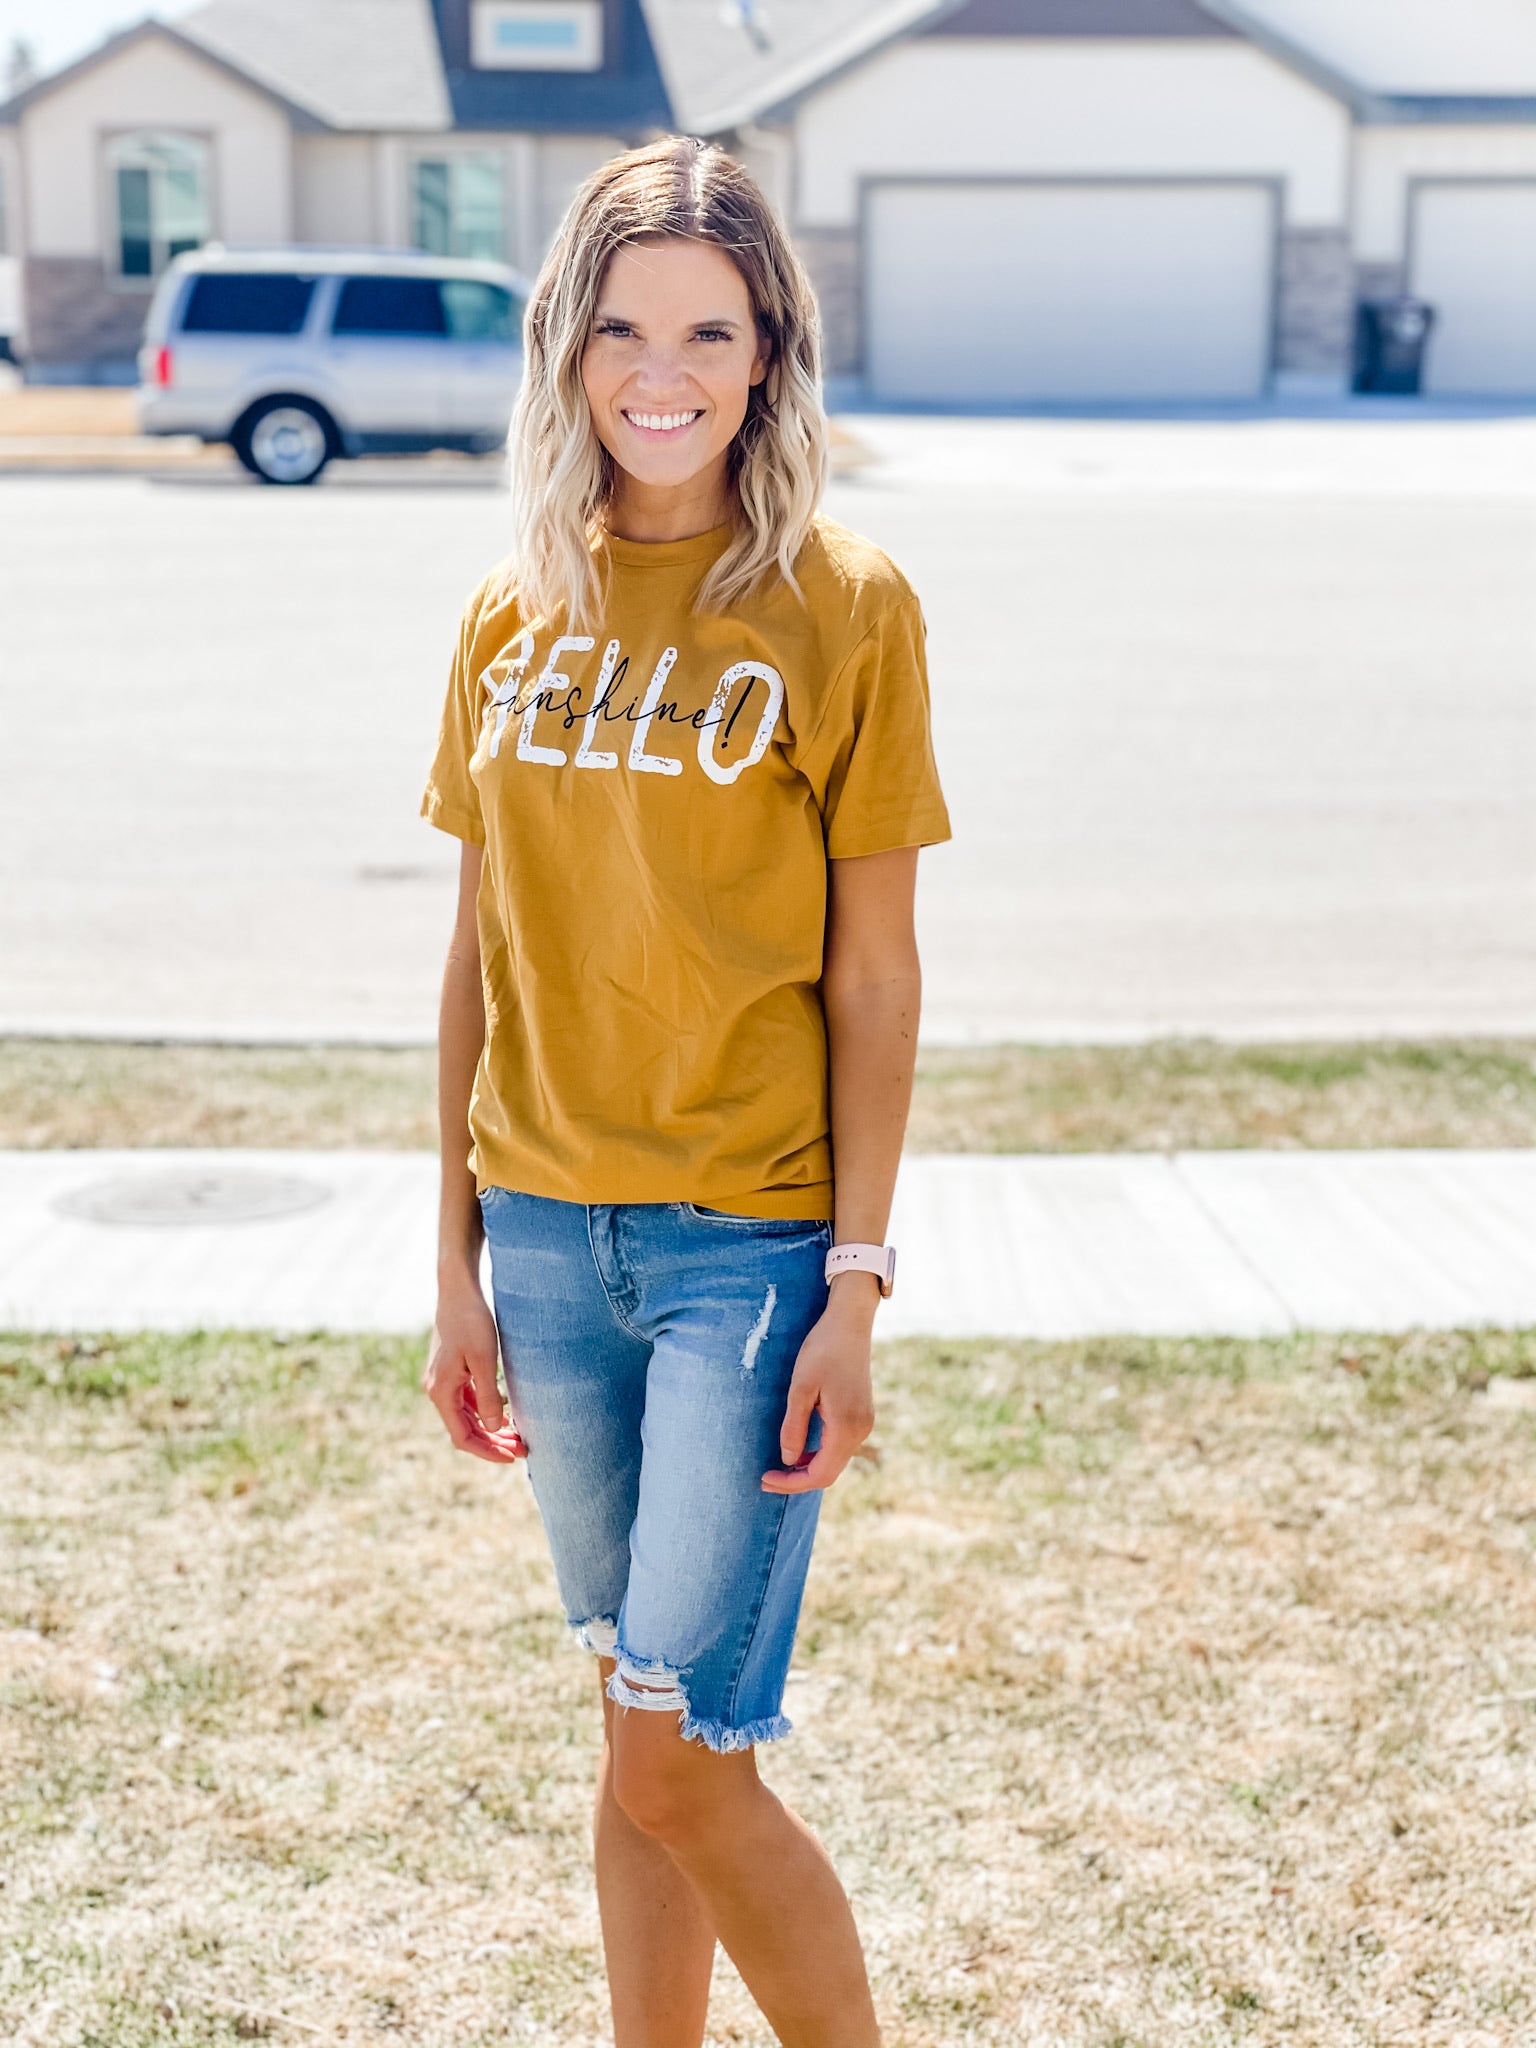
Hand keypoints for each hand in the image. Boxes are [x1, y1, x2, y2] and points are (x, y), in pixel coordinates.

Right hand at [423, 1278, 526, 1463]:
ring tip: (518, 1437)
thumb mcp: (484, 1360)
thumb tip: (493, 1428)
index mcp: (441, 1392)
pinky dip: (486, 1411)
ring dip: (491, 1428)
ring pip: (468, 1416)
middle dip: (493, 1442)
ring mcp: (443, 1381)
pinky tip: (505, 1415)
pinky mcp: (452, 1372)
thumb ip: (488, 1396)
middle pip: (466, 1429)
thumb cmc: (471, 1321)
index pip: (463, 1437)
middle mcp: (437, 1391)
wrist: (459, 1291)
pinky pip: (468, 1401)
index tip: (512, 1457)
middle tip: (522, 1449)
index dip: (487, 1451)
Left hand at [762, 1278, 877, 1494]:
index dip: (791, 1482)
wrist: (849, 1323)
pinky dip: (819, 1454)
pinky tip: (799, 1448)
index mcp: (846, 1427)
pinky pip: (840, 1446)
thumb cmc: (822, 1350)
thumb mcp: (800, 1388)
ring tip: (779, 1465)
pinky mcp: (861, 1415)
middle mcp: (861, 1431)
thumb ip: (794, 1427)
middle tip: (766, 1478)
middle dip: (798, 1479)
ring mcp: (864, 1423)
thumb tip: (788, 1459)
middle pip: (829, 1473)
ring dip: (808, 1467)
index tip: (765, 1478)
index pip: (819, 1473)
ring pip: (835, 1461)